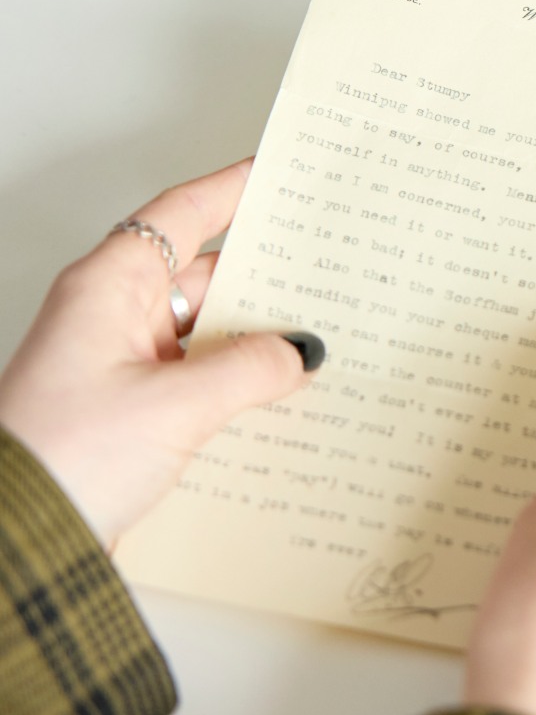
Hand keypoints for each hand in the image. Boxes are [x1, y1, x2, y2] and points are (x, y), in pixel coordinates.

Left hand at [0, 159, 318, 546]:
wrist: (15, 543)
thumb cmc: (61, 460)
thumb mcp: (175, 406)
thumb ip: (250, 369)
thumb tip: (298, 350)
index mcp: (108, 290)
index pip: (180, 214)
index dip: (233, 188)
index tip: (279, 171)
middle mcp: (110, 319)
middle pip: (202, 274)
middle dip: (264, 273)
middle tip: (326, 265)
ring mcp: (118, 367)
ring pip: (203, 332)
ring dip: (255, 339)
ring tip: (318, 340)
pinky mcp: (127, 413)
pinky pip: (195, 380)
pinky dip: (237, 383)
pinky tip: (277, 400)